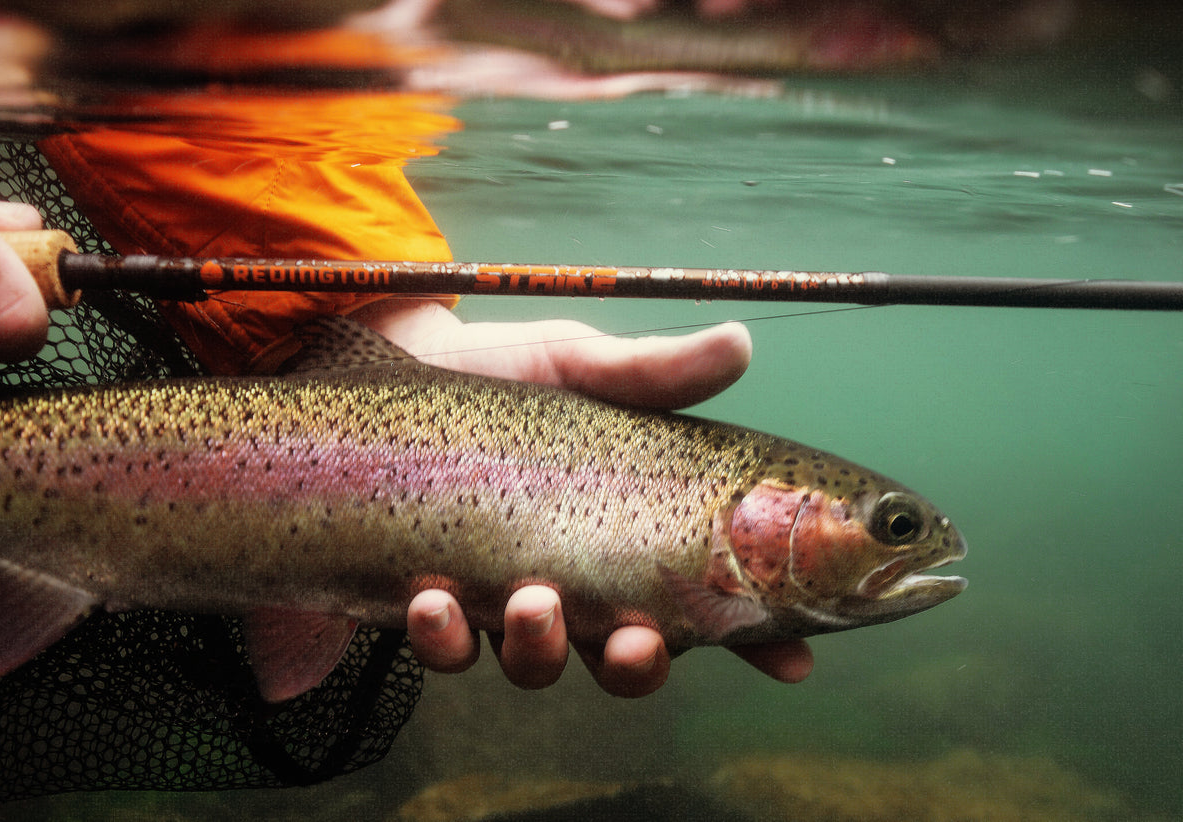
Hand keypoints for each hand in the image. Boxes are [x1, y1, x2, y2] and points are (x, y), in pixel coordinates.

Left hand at [352, 299, 814, 696]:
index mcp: (630, 535)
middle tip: (636, 641)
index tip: (793, 662)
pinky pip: (445, 650)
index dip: (758, 640)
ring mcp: (502, 599)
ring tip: (532, 603)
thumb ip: (656, 372)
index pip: (710, 602)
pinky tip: (435, 598)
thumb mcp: (581, 364)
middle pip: (629, 660)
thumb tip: (739, 342)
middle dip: (639, 665)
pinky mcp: (430, 602)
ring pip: (541, 666)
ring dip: (543, 650)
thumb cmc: (499, 371)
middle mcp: (575, 581)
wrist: (389, 362)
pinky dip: (444, 638)